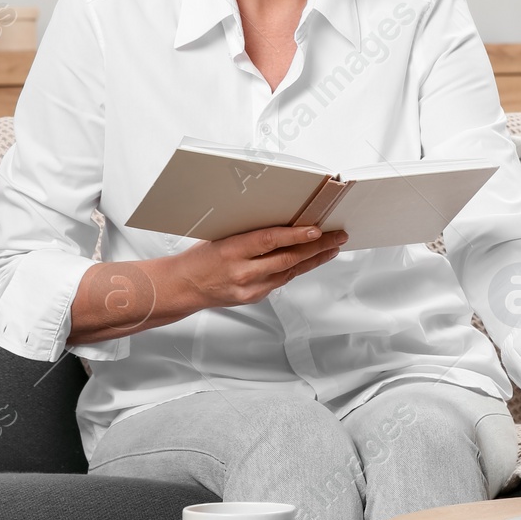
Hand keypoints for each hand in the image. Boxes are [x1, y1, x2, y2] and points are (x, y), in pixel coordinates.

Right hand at [169, 224, 347, 310]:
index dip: (296, 235)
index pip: (270, 240)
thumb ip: (250, 233)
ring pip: (289, 272)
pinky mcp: (254, 298)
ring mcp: (249, 288)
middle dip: (317, 247)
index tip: (317, 228)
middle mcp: (242, 272)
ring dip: (314, 259)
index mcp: (231, 250)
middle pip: (288, 259)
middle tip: (337, 236)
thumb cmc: (201, 256)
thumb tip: (283, 222)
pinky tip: (309, 260)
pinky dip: (296, 269)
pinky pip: (280, 280)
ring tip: (332, 248)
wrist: (183, 287)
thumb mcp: (221, 236)